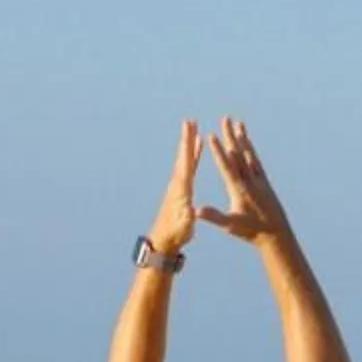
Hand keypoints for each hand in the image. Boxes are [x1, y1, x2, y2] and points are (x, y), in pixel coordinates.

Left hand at [145, 121, 200, 254]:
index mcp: (182, 188)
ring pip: (186, 159)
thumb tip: (191, 210)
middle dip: (187, 139)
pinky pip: (189, 167)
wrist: (165, 239)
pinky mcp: (182, 188)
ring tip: (194, 130)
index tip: (191, 130)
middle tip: (190, 122)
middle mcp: (178, 183)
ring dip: (189, 144)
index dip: (189, 146)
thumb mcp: (185, 225)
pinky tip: (196, 151)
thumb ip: (189, 215)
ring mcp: (179, 185)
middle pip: (184, 156)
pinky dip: (193, 157)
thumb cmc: (176, 233)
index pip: (186, 163)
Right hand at [197, 118, 292, 245]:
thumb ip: (214, 216)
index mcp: (239, 190)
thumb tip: (196, 211)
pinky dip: (251, 150)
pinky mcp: (266, 183)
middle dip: (230, 136)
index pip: (227, 166)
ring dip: (243, 138)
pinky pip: (257, 162)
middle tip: (225, 119)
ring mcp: (259, 181)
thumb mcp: (231, 225)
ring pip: (249, 155)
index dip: (219, 151)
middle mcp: (250, 182)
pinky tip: (248, 143)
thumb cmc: (252, 232)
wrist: (277, 236)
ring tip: (238, 123)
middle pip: (238, 154)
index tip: (212, 135)